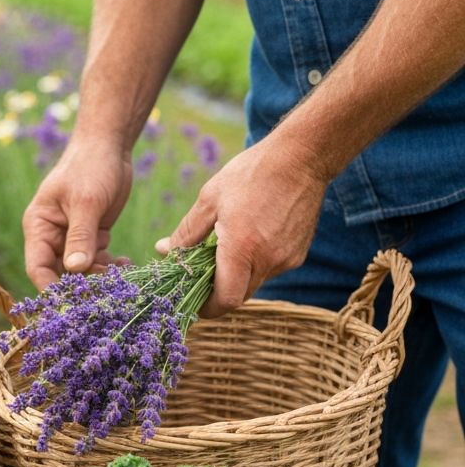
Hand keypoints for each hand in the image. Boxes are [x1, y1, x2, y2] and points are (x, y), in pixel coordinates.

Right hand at [23, 136, 132, 289]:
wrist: (109, 146)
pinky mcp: (91, 236)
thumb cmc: (91, 167)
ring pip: (82, 270)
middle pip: (61, 273)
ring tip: (123, 272)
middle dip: (83, 282)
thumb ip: (80, 236)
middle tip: (109, 289)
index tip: (72, 303)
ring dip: (101, 275)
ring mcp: (72, 237)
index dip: (51, 287)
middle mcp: (52, 235)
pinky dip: (111, 265)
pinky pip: (97, 260)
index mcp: (39, 226)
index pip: (38, 267)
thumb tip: (74, 270)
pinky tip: (127, 264)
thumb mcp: (86, 202)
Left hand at [155, 135, 327, 316]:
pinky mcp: (297, 254)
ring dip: (235, 277)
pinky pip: (269, 270)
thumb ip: (187, 232)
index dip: (206, 308)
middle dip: (217, 293)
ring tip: (222, 250)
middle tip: (199, 277)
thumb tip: (164, 250)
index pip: (225, 301)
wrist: (302, 158)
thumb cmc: (251, 174)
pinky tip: (246, 240)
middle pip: (238, 296)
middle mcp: (268, 260)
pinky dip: (253, 264)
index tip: (192, 302)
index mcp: (242, 249)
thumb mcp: (210, 199)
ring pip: (254, 283)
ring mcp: (286, 259)